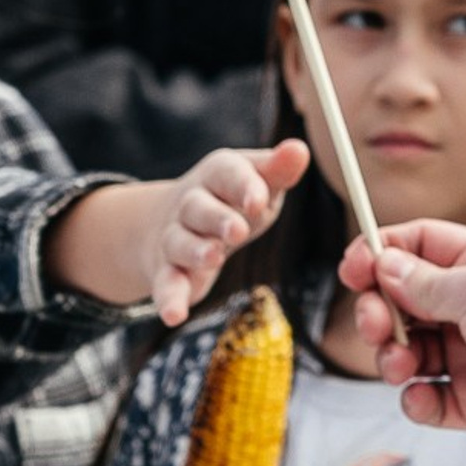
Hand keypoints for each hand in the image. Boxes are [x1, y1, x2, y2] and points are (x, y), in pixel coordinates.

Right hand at [46, 140, 310, 324]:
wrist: (173, 222)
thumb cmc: (233, 200)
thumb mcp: (258, 182)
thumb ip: (278, 171)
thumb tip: (300, 149)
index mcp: (218, 174)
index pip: (227, 173)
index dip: (243, 186)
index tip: (260, 200)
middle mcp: (191, 203)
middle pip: (198, 208)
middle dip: (217, 218)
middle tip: (238, 231)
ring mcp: (176, 237)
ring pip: (180, 243)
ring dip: (195, 251)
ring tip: (213, 258)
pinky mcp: (168, 271)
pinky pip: (166, 284)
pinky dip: (168, 300)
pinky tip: (173, 316)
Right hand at [342, 222, 465, 448]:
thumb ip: (426, 282)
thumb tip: (385, 264)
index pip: (417, 248)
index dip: (380, 255)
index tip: (352, 269)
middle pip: (402, 305)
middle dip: (378, 314)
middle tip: (377, 324)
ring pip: (408, 355)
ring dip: (392, 359)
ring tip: (402, 365)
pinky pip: (429, 401)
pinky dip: (418, 401)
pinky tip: (424, 397)